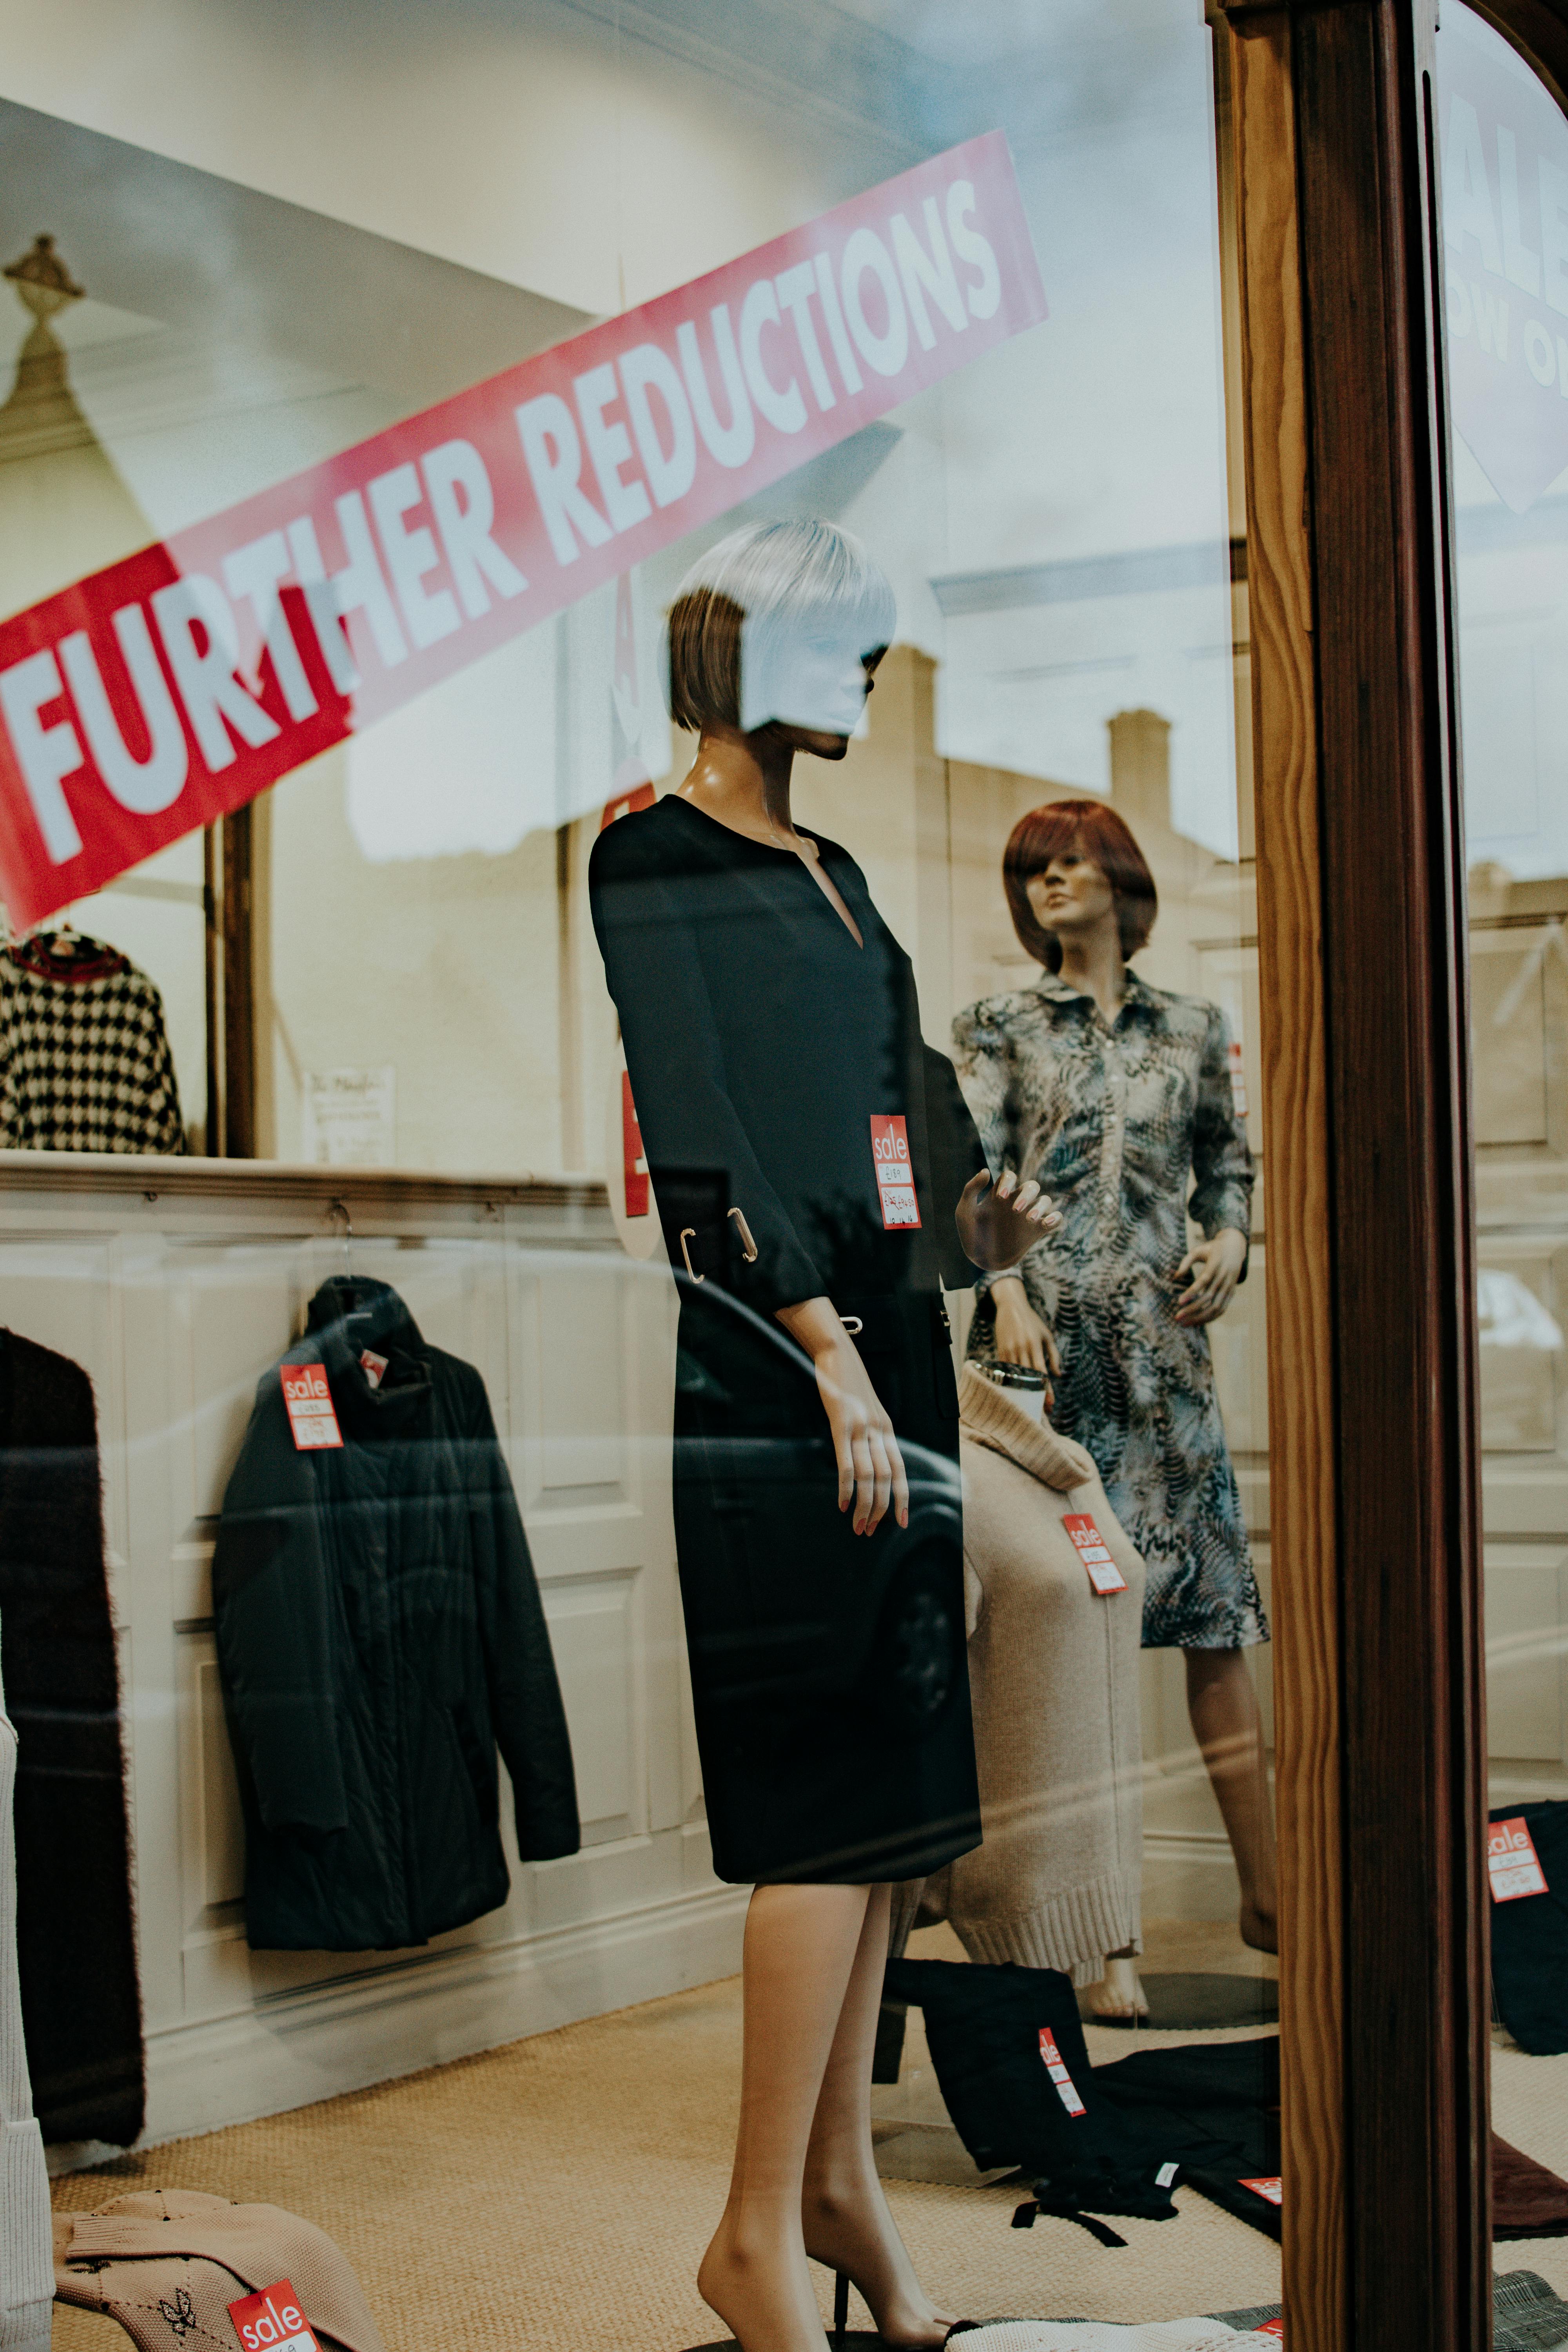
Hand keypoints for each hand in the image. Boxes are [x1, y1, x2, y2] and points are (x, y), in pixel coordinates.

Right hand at [773, 1298, 906, 1533]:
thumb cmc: (849, 1383)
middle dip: (881, 1509)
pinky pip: (848, 1463)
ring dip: (865, 1505)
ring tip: (859, 1526)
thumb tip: (867, 1460)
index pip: (900, 1469)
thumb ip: (870, 1433)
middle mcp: (879, 1430)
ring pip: (870, 1475)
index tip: (901, 1521)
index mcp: (887, 1428)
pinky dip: (847, 1487)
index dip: (902, 1496)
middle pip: (886, 1478)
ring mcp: (862, 1428)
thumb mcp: (866, 1410)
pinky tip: (843, 1503)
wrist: (838, 1354)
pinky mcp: (842, 1424)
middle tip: (870, 1530)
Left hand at [957, 1166, 1060, 1272]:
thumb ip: (971, 1189)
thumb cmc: (970, 1235)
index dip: (1008, 1182)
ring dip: (1040, 1206)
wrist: (981, 1260)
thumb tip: (986, 1170)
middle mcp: (1016, 1202)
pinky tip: (1046, 1223)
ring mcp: (1028, 1216)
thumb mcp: (964, 1211)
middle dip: (1026, 1194)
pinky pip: (1056, 1218)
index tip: (1000, 1197)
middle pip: (1031, 1186)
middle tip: (1015, 1210)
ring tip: (1029, 1218)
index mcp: (1000, 1194)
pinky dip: (1055, 1218)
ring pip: (1045, 1200)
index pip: (1010, 1177)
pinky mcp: (1038, 1230)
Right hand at [991, 1276, 1060, 1405]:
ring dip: (1023, 1391)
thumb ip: (1054, 1355)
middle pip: (1029, 1378)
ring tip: (1030, 1404)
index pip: (1041, 1372)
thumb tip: (1058, 1375)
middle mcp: (1022, 1349)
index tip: (1051, 1404)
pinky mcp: (1001, 1351)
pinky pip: (1006, 1370)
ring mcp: (1009, 1350)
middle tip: (1042, 1410)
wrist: (1011, 1307)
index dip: (1046, 1389)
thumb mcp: (1047, 1336)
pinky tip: (1016, 1392)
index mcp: (1035, 1345)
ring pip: (1016, 1376)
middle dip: (1036, 1394)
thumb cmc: (1032, 1322)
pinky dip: (1011, 1381)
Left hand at [1174, 1228, 1246, 1325]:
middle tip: (1177, 1317)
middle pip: (1208, 1297)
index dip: (1192, 1292)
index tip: (1179, 1302)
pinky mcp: (1232, 1292)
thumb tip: (1175, 1277)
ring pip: (1216, 1307)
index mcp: (1216, 1264)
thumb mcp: (1198, 1250)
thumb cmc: (1212, 1249)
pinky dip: (1210, 1317)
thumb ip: (1185, 1262)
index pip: (1204, 1280)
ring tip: (1185, 1323)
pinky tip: (1197, 1321)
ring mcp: (1230, 1286)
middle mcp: (1224, 1276)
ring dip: (1200, 1317)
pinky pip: (1222, 1309)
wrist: (1235, 1248)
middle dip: (1192, 1309)